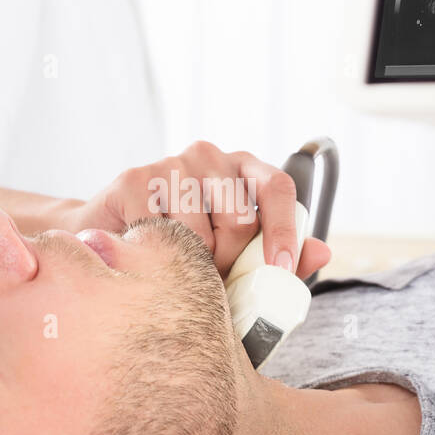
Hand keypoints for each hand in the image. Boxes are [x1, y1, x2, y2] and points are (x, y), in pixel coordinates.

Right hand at [68, 141, 330, 279]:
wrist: (111, 239)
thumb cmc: (182, 250)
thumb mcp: (234, 257)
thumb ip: (278, 258)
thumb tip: (323, 251)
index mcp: (243, 170)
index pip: (277, 187)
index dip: (284, 229)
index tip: (280, 269)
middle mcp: (209, 156)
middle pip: (240, 218)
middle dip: (230, 261)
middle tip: (211, 277)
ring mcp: (171, 164)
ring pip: (200, 231)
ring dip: (190, 263)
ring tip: (175, 266)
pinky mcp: (135, 179)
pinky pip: (160, 230)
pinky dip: (157, 255)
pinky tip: (148, 254)